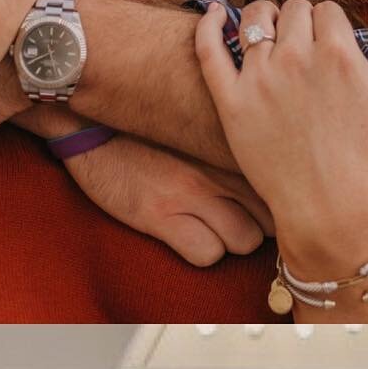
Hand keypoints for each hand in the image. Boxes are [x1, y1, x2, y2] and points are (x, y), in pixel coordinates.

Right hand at [63, 134, 274, 266]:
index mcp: (226, 137)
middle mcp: (215, 163)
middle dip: (262, 219)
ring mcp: (189, 190)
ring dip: (233, 237)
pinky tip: (186, 232)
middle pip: (271, 213)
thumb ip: (231, 132)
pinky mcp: (160, 215)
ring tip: (213, 222)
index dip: (278, 192)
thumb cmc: (143, 118)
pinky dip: (202, 249)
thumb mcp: (195, 114)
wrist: (88, 119)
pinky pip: (207, 254)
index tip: (273, 196)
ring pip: (246, 240)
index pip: (278, 176)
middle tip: (243, 214)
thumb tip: (264, 150)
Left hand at [194, 0, 367, 270]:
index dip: (330, 25)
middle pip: (294, 10)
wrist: (328, 206)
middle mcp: (296, 58)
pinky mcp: (231, 99)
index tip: (329, 45)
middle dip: (302, 21)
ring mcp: (259, 77)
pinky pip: (209, 47)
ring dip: (265, 18)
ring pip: (256, 19)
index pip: (327, 10)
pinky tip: (216, 13)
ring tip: (270, 33)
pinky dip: (210, 23)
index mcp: (338, 53)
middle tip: (304, 46)